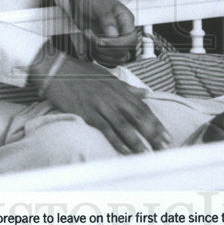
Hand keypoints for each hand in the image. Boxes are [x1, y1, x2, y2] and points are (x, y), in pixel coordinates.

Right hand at [30, 45, 169, 153]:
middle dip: (152, 133)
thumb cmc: (81, 73)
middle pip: (137, 117)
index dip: (155, 122)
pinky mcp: (88, 113)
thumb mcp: (107, 76)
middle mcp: (113, 96)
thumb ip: (127, 87)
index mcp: (119, 88)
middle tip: (164, 146)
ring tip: (147, 154)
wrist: (57, 70)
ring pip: (124, 125)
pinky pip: (105, 129)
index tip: (166, 134)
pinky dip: (116, 141)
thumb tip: (146, 93)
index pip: (142, 107)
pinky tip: (125, 151)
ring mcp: (101, 105)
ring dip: (137, 141)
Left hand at [68, 0, 138, 66]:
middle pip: (124, 52)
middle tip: (89, 36)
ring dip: (100, 54)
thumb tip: (113, 36)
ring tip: (88, 40)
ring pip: (116, 59)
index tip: (99, 41)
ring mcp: (116, 41)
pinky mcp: (108, 47)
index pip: (131, 40)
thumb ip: (107, 21)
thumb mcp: (100, 7)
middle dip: (104, 49)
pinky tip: (90, 46)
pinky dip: (98, 57)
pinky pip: (108, 61)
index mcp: (126, 20)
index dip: (117, 45)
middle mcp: (123, 32)